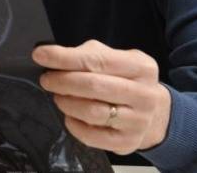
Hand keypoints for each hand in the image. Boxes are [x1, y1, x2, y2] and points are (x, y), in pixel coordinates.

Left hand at [32, 40, 170, 155]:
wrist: (155, 114)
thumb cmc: (125, 80)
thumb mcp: (116, 59)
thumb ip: (88, 55)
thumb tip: (51, 55)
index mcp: (141, 67)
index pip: (97, 60)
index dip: (64, 58)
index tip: (40, 55)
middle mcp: (144, 94)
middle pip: (93, 86)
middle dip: (62, 81)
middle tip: (47, 80)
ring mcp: (138, 121)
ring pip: (92, 112)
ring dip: (67, 103)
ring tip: (59, 97)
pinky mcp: (128, 142)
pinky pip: (91, 136)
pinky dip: (73, 125)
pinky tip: (70, 116)